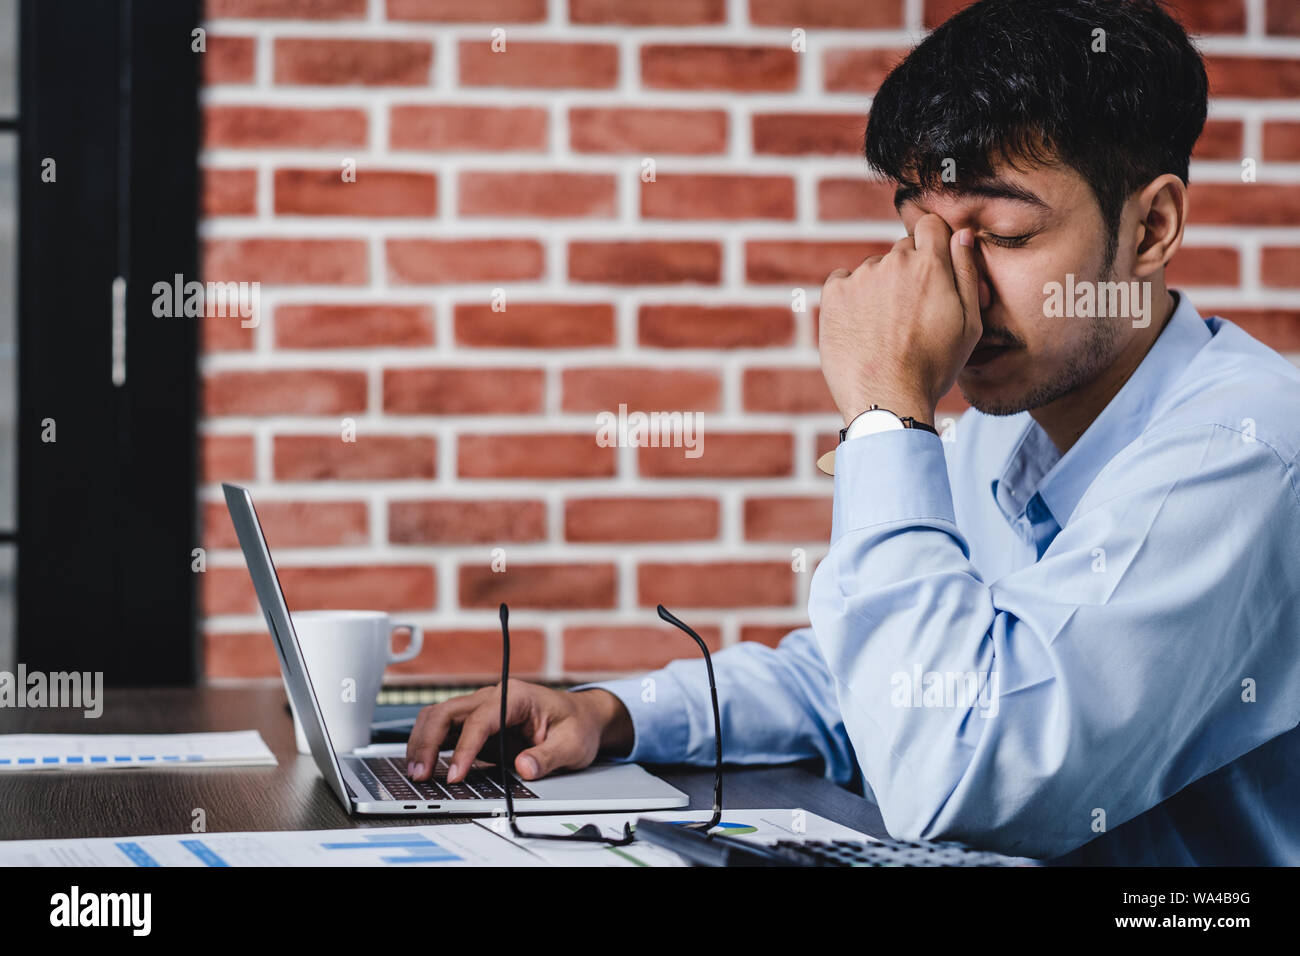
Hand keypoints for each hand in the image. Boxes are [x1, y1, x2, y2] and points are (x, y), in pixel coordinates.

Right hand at [404, 682, 632, 783]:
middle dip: (428, 741)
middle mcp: (493, 697)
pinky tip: (424, 765)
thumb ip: (549, 756)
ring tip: (415, 772)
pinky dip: (429, 745)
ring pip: (438, 717)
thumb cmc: (576, 725)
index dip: (464, 748)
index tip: (455, 774)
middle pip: (447, 711)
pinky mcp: (477, 724)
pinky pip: (444, 729)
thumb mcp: (573, 744)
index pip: (480, 719)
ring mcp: (482, 709)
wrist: (581, 718)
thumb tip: (524, 768)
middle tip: (420, 774)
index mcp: (516, 696)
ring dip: (422, 742)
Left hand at [818, 214, 982, 425]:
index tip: (930, 269)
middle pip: (902, 252)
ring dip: (878, 289)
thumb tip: (961, 234)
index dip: (932, 244)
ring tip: (883, 331)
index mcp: (931, 265)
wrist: (886, 400)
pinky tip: (861, 329)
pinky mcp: (834, 293)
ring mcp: (861, 276)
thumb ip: (967, 273)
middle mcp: (894, 262)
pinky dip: (850, 299)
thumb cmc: (933, 367)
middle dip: (908, 273)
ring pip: (873, 270)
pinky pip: (843, 283)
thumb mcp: (969, 324)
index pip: (930, 226)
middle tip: (908, 315)